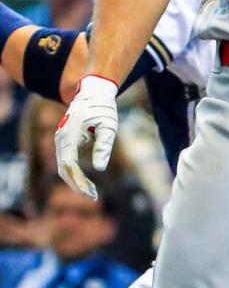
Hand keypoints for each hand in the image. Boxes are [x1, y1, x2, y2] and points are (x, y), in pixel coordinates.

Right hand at [55, 75, 117, 199]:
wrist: (93, 92)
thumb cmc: (103, 108)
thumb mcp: (108, 125)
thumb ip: (104, 145)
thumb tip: (100, 168)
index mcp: (70, 134)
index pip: (69, 164)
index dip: (78, 180)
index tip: (91, 192)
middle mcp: (61, 137)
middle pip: (63, 168)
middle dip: (77, 184)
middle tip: (94, 195)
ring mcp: (61, 139)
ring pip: (63, 166)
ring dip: (75, 180)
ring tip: (92, 192)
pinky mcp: (65, 140)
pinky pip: (66, 160)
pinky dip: (75, 172)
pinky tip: (87, 182)